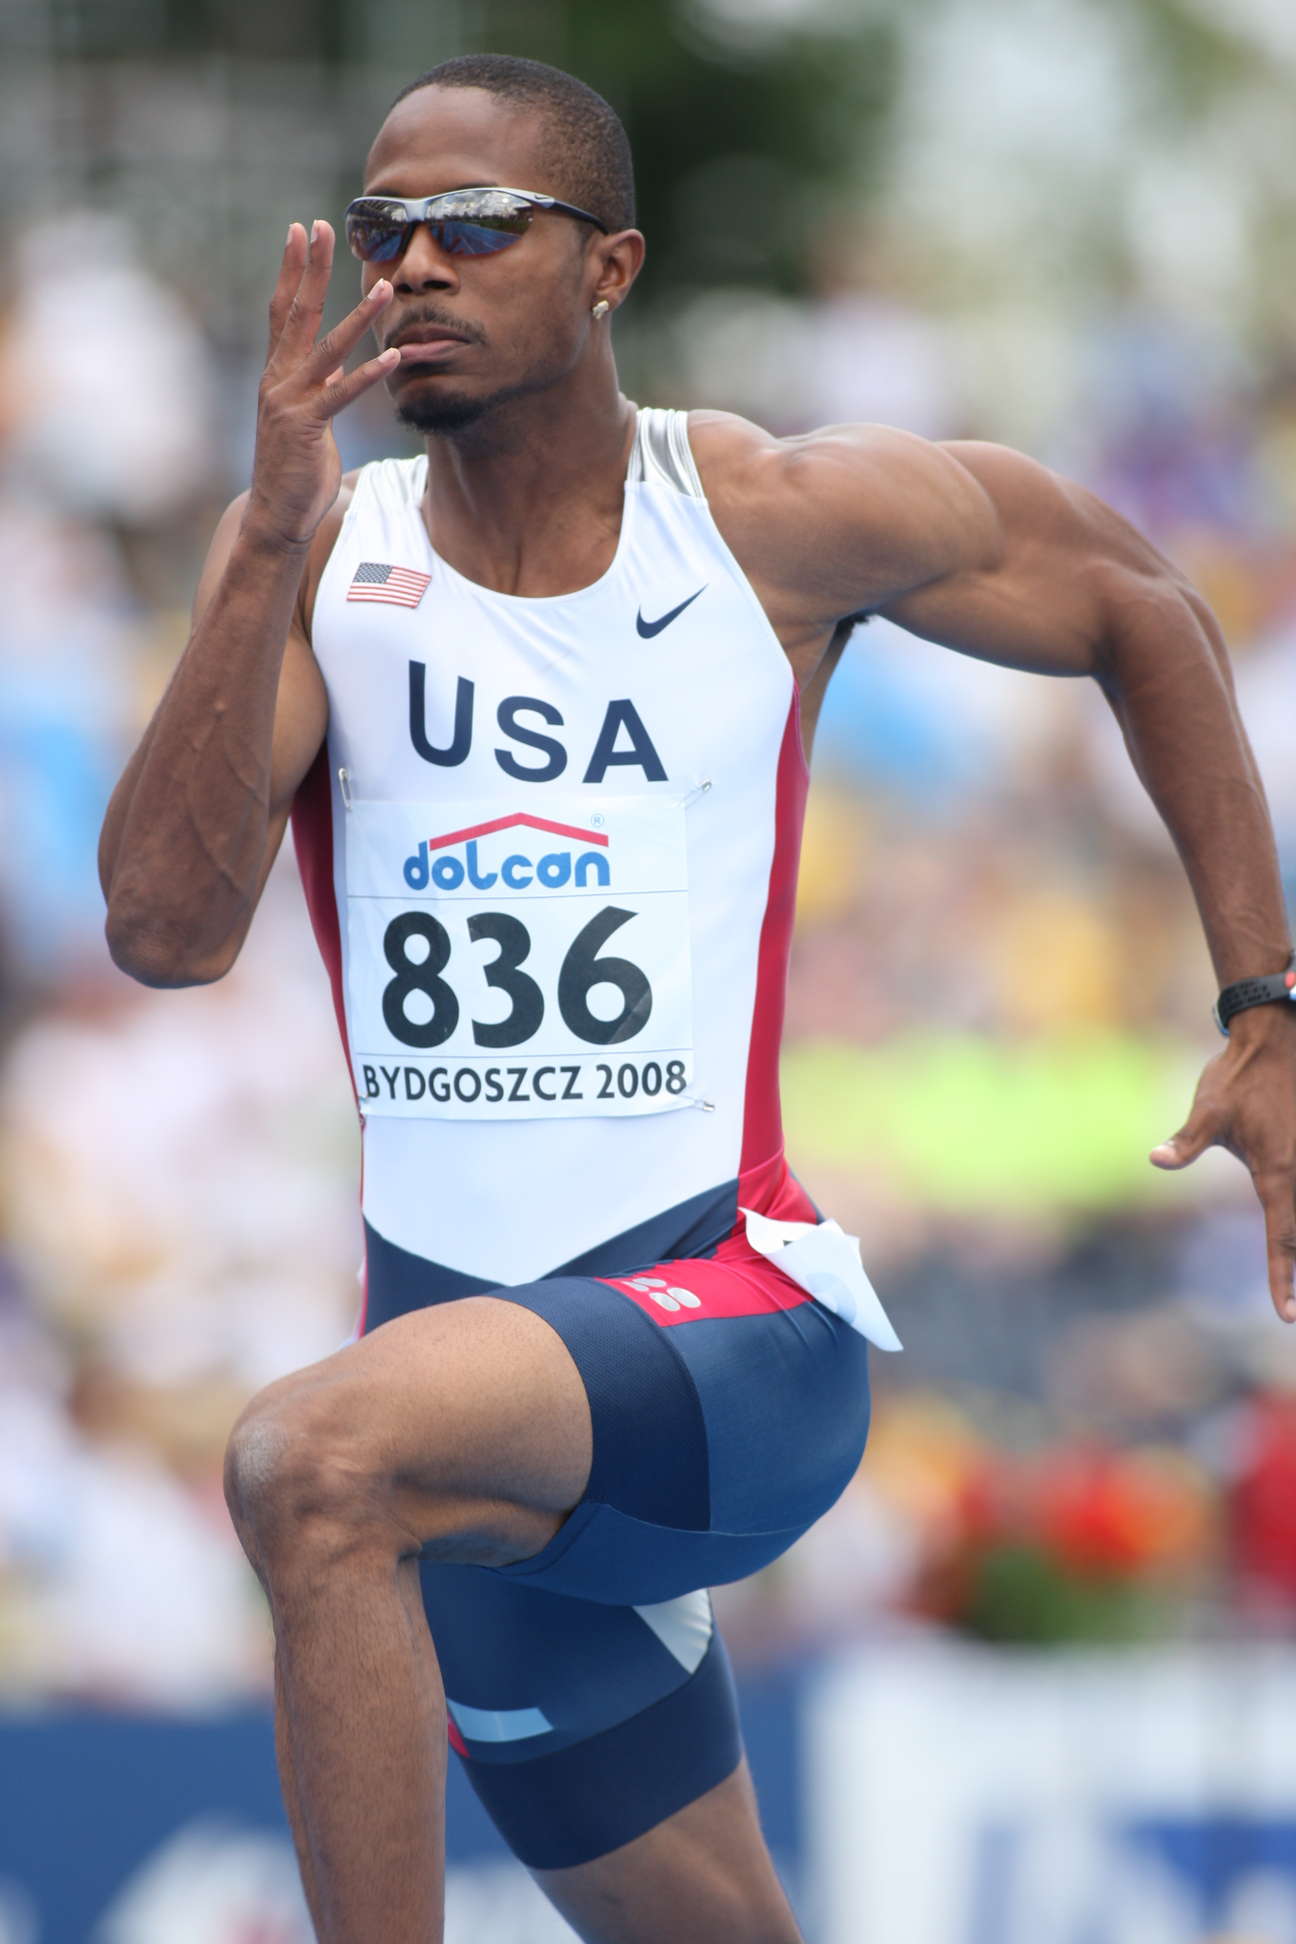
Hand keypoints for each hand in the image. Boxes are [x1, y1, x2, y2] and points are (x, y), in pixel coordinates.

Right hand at [244, 220, 396, 548]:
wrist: (276, 512)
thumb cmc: (294, 465)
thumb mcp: (306, 415)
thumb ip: (317, 384)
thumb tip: (334, 362)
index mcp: (277, 372)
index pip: (282, 310)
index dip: (292, 270)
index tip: (300, 231)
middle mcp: (278, 379)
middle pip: (297, 312)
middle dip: (312, 268)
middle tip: (323, 227)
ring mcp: (290, 401)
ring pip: (327, 348)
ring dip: (358, 317)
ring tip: (385, 289)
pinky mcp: (307, 427)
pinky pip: (342, 395)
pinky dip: (368, 374)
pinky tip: (393, 356)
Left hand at [1150, 1012, 1295, 1320]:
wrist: (1275, 1036)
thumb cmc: (1238, 1075)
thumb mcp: (1208, 1111)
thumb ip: (1186, 1143)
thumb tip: (1155, 1160)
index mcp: (1278, 1173)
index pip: (1282, 1240)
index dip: (1282, 1280)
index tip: (1285, 1316)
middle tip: (1292, 1312)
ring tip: (1292, 1274)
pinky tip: (1290, 1223)